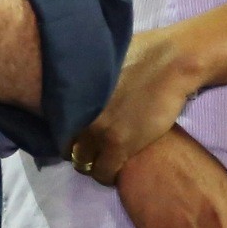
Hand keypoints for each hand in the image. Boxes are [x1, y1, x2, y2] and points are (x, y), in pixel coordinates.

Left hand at [70, 42, 193, 187]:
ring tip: (105, 158)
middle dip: (77, 149)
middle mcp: (78, 115)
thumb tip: (78, 86)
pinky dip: (108, 175)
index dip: (67, 132)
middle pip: (66, 147)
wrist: (171, 62)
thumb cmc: (141, 52)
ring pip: (82, 163)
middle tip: (92, 148)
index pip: (55, 125)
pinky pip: (104, 173)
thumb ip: (86, 82)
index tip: (78, 134)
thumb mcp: (100, 64)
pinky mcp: (120, 145)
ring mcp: (97, 132)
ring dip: (92, 163)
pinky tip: (116, 168)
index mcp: (71, 93)